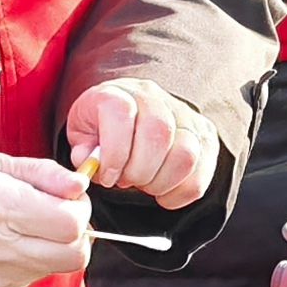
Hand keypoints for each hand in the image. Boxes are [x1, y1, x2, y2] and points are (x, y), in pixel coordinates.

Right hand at [0, 150, 91, 286]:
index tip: (67, 199)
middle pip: (74, 255)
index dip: (79, 210)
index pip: (71, 225)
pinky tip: (4, 246)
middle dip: (76, 234)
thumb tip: (80, 186)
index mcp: (2, 208)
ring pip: (55, 268)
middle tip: (56, 215)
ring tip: (21, 227)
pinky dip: (28, 263)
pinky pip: (31, 281)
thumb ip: (44, 174)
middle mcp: (0, 249)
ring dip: (52, 248)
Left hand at [65, 79, 213, 208]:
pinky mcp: (204, 135)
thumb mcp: (82, 136)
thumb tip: (93, 164)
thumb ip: (83, 152)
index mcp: (118, 93)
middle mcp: (154, 97)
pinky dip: (182, 192)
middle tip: (127, 181)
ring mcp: (184, 115)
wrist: (130, 116)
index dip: (114, 153)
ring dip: (162, 182)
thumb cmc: (102, 129)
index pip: (122, 113)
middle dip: (140, 171)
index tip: (108, 177)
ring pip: (186, 154)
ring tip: (145, 186)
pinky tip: (163, 194)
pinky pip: (202, 170)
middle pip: (159, 134)